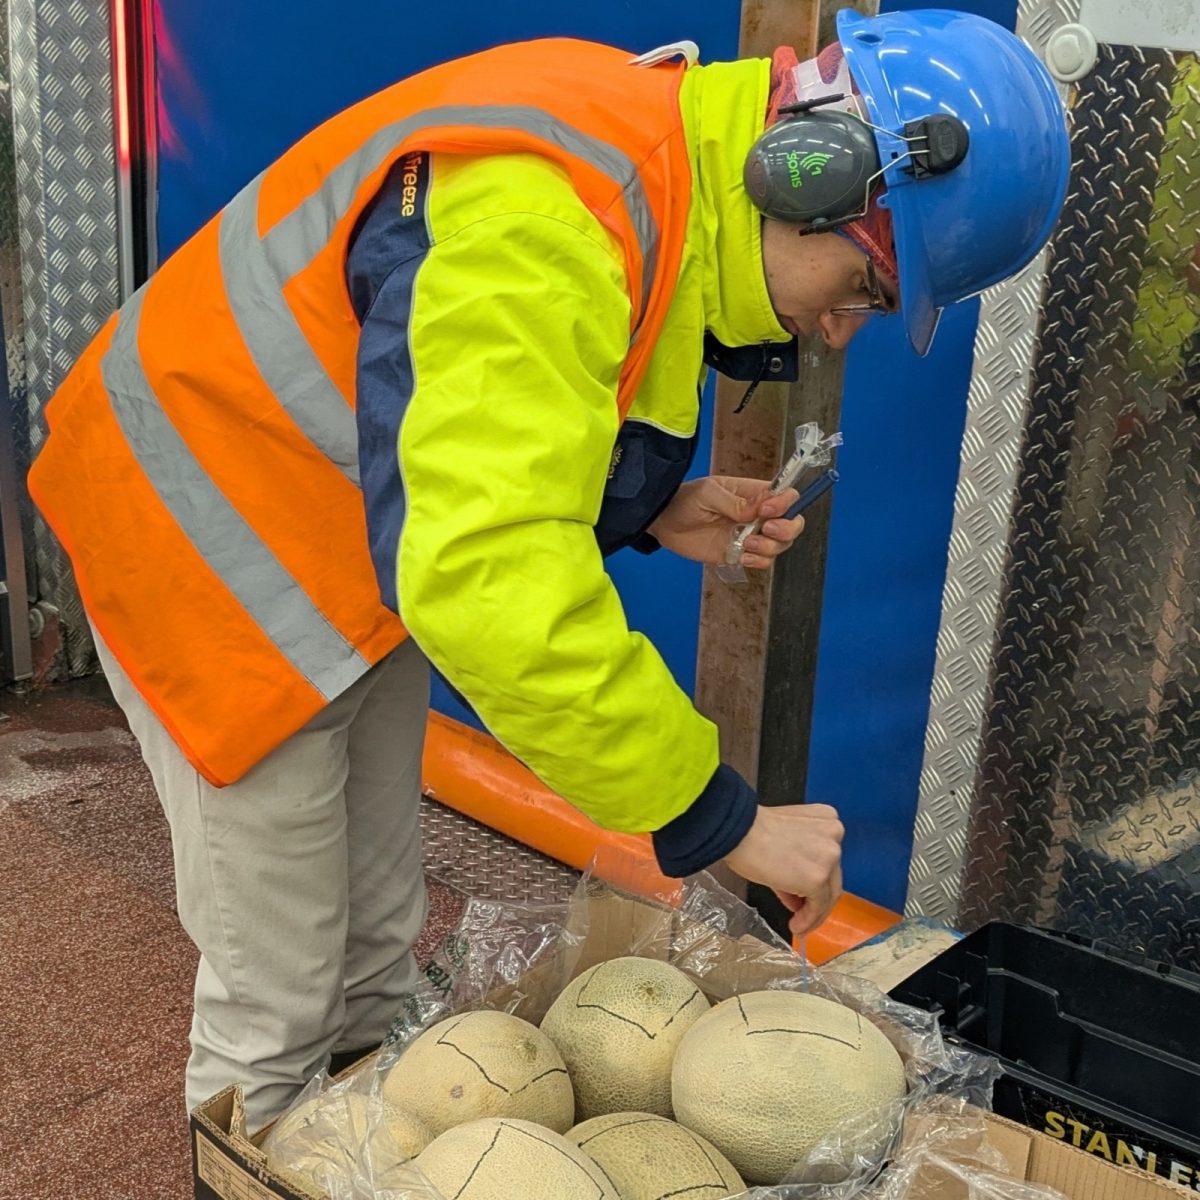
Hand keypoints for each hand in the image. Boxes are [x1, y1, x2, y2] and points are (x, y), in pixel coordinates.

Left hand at [648, 476, 804, 568]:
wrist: (663, 523)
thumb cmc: (685, 500)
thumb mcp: (708, 494)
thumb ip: (734, 503)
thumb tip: (759, 509)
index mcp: (753, 494)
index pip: (785, 496)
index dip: (784, 504)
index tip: (766, 510)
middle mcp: (757, 516)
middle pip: (792, 523)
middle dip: (787, 529)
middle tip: (765, 530)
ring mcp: (750, 536)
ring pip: (780, 545)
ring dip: (770, 547)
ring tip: (746, 544)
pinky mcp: (739, 554)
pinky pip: (763, 562)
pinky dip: (759, 562)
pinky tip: (743, 557)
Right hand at [723, 804, 843, 936]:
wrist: (737, 832)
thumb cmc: (749, 832)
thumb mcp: (782, 839)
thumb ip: (798, 862)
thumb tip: (798, 895)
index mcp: (826, 818)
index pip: (827, 856)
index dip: (816, 878)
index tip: (802, 893)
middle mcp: (835, 833)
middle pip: (832, 875)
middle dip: (815, 898)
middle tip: (799, 912)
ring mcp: (830, 856)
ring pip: (829, 893)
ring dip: (813, 912)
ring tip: (798, 925)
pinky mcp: (819, 878)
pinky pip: (818, 906)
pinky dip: (809, 919)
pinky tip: (796, 927)